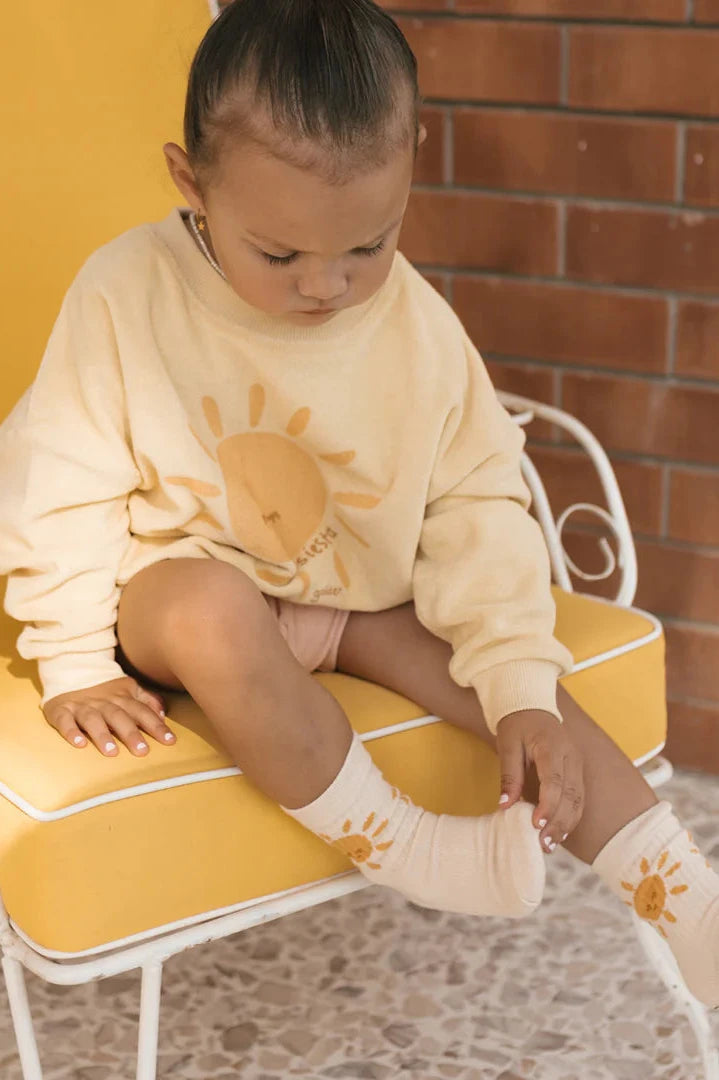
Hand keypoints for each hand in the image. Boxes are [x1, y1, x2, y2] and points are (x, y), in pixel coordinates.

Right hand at [43, 676, 175, 756]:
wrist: (69, 670)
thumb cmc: (104, 689)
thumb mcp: (128, 689)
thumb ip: (147, 700)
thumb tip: (164, 714)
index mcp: (122, 697)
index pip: (142, 711)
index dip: (156, 725)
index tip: (170, 741)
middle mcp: (103, 701)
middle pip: (119, 716)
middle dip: (131, 733)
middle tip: (142, 751)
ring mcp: (82, 706)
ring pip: (93, 720)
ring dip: (102, 735)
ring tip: (111, 751)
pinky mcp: (61, 710)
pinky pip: (65, 721)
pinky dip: (70, 732)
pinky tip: (78, 744)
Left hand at [496, 708, 583, 852]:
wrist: (531, 706)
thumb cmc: (517, 725)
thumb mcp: (507, 744)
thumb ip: (509, 775)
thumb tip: (504, 805)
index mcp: (552, 747)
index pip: (554, 781)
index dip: (547, 806)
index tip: (536, 825)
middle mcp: (571, 757)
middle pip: (571, 795)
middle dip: (559, 822)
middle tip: (543, 844)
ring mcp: (577, 765)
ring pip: (578, 800)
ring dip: (566, 824)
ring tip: (550, 845)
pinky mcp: (576, 772)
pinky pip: (578, 798)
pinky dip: (570, 817)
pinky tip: (559, 833)